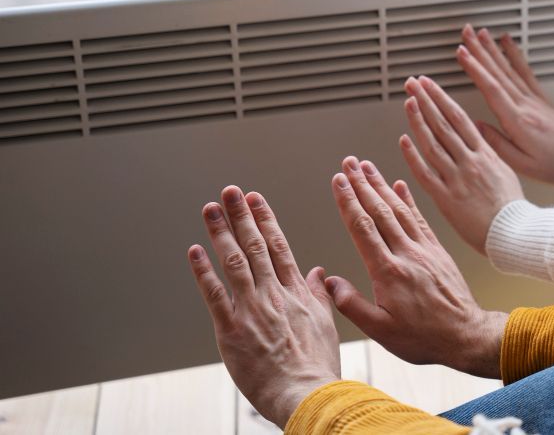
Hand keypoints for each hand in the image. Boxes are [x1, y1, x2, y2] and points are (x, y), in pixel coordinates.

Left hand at [187, 186, 340, 428]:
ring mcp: (252, 310)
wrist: (306, 394)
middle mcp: (274, 294)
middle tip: (230, 192)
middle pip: (254, 246)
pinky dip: (203, 271)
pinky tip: (195, 250)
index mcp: (297, 292)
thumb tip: (315, 272)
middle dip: (241, 216)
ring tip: (211, 209)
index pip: (278, 246)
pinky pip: (214, 294)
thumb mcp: (326, 324)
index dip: (265, 219)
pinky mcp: (231, 329)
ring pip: (233, 262)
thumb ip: (318, 295)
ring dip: (220, 233)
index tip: (256, 199)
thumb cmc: (317, 365)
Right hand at [327, 158, 507, 377]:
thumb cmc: (423, 337)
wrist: (466, 335)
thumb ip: (352, 305)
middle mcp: (406, 253)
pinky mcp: (438, 251)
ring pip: (399, 210)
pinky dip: (409, 200)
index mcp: (388, 271)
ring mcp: (424, 249)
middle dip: (362, 184)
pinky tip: (400, 185)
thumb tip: (329, 282)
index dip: (348, 201)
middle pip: (379, 211)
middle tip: (349, 162)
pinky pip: (420, 219)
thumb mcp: (381, 330)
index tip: (338, 180)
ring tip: (368, 166)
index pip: (363, 228)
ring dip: (382, 185)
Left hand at [400, 74, 523, 253]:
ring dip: (418, 121)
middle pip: (444, 124)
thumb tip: (479, 136)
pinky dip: (413, 156)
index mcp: (485, 154)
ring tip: (408, 102)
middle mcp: (470, 162)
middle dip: (426, 100)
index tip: (429, 85)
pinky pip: (426, 174)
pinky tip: (404, 140)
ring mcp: (457, 179)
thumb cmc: (512, 209)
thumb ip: (490, 152)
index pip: (459, 118)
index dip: (441, 98)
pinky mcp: (447, 198)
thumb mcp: (506, 171)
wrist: (514, 234)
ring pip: (433, 144)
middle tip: (413, 83)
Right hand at [457, 24, 553, 183]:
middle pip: (498, 72)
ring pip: (509, 68)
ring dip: (493, 49)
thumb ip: (497, 144)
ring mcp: (534, 99)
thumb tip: (476, 126)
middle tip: (466, 33)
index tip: (462, 53)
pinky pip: (524, 72)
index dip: (475, 68)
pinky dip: (514, 55)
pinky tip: (508, 44)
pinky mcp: (541, 99)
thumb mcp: (524, 165)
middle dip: (480, 50)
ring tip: (481, 33)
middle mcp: (526, 105)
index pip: (492, 88)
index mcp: (518, 121)